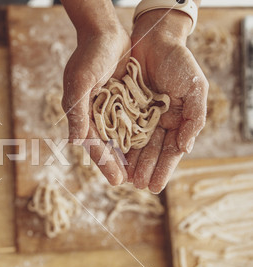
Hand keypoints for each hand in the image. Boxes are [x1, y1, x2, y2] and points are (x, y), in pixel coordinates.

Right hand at [62, 21, 130, 185]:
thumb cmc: (89, 56)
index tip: (117, 181)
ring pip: (122, 138)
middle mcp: (96, 116)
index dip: (105, 163)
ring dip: (131, 156)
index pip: (94, 144)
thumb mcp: (80, 82)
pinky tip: (149, 150)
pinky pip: (132, 123)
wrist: (105, 33)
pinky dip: (139, 137)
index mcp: (82, 115)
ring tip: (142, 174)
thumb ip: (78, 112)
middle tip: (132, 184)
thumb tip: (76, 143)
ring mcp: (111, 110)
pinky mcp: (125, 101)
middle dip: (118, 165)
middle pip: (108, 146)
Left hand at [126, 10, 207, 192]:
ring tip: (123, 178)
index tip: (155, 187)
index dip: (163, 169)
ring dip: (129, 161)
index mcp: (175, 121)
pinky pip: (117, 128)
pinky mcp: (122, 107)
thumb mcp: (195, 87)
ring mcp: (139, 116)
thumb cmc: (179, 62)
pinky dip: (115, 142)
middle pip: (150, 151)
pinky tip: (111, 155)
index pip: (169, 151)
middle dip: (144, 169)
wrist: (154, 39)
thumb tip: (186, 148)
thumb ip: (194, 117)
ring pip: (133, 143)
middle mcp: (156, 122)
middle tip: (137, 185)